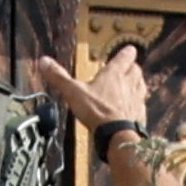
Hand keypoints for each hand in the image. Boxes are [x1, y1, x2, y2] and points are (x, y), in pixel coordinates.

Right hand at [42, 44, 159, 143]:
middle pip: (136, 69)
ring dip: (137, 84)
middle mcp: (129, 83)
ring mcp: (136, 99)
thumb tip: (43, 61)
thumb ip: (59, 77)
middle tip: (126, 69)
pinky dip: (137, 104)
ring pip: (142, 85)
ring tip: (130, 86)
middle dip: (132, 68)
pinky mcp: (140, 115)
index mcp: (114, 74)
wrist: (116, 135)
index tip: (128, 50)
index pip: (126, 55)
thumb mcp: (73, 92)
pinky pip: (141, 105)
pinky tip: (131, 108)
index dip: (127, 52)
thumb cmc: (97, 111)